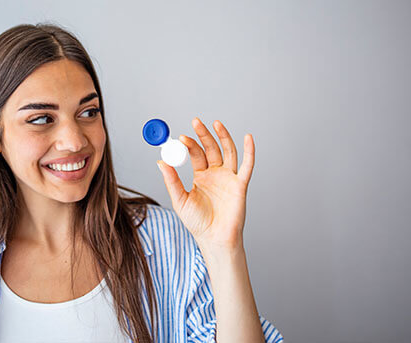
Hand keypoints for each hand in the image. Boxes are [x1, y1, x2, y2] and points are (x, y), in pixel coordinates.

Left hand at [156, 117, 255, 250]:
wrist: (214, 238)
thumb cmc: (197, 223)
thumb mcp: (180, 199)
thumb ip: (172, 180)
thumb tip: (161, 161)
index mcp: (201, 176)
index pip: (195, 154)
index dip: (189, 145)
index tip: (181, 138)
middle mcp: (215, 174)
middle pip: (211, 148)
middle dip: (204, 135)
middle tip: (195, 122)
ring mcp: (228, 178)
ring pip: (228, 152)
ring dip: (223, 136)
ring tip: (215, 123)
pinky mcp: (240, 185)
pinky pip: (246, 165)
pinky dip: (249, 151)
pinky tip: (247, 137)